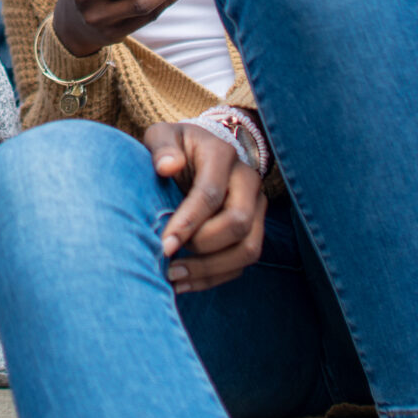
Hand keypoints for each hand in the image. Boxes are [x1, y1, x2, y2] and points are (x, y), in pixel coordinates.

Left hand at [143, 122, 265, 292]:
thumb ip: (162, 147)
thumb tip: (166, 167)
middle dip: (202, 247)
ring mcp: (256, 206)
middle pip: (238, 223)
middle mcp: (247, 180)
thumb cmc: (176, 147)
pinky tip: (185, 282)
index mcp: (222, 155)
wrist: (201, 151)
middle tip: (167, 257)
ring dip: (211, 269)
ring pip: (248, 248)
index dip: (188, 222)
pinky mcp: (255, 228)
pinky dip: (215, 277)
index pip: (210, 193)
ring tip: (174, 276)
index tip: (164, 245)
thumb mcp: (163, 135)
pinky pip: (243, 261)